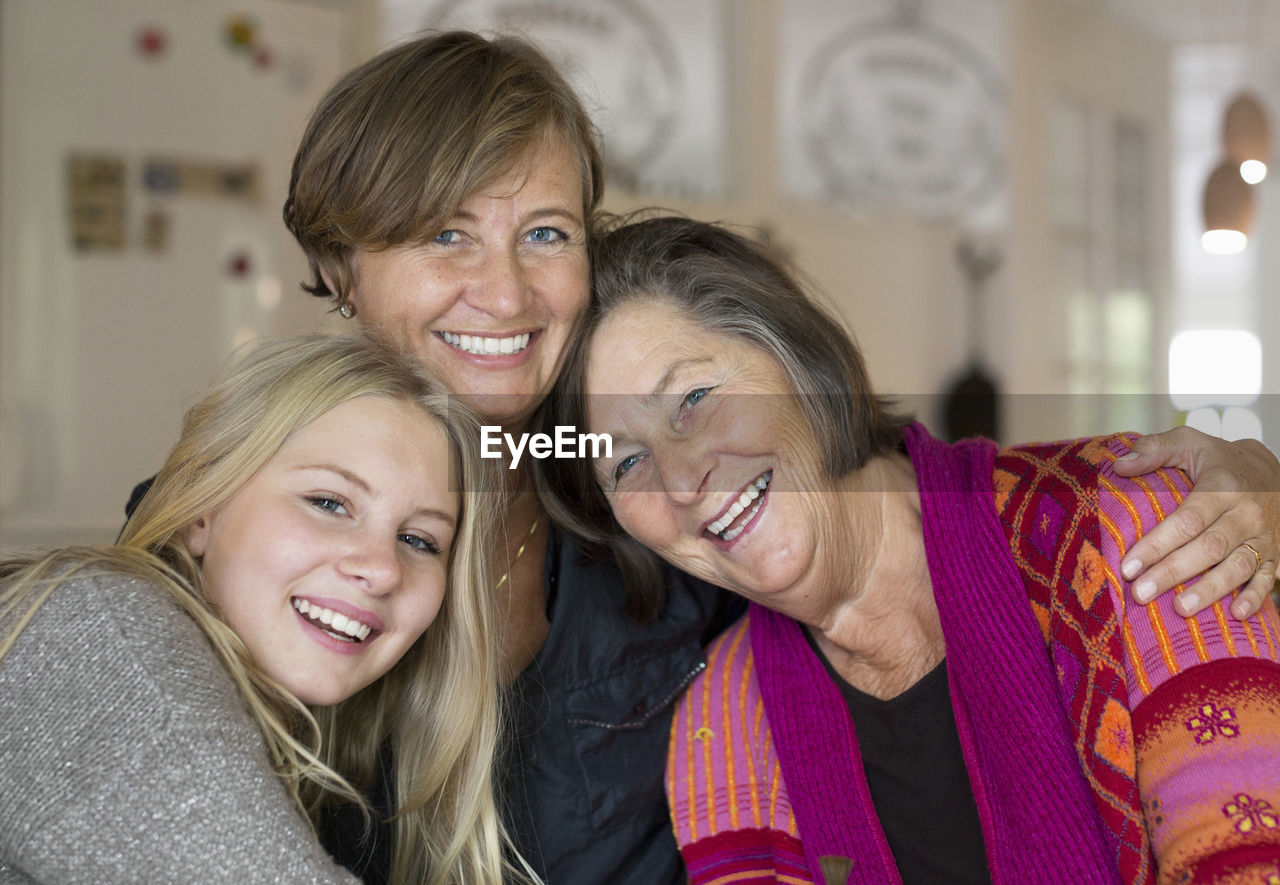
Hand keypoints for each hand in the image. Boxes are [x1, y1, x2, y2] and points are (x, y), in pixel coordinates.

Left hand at [1112, 426, 1278, 619]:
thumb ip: (1154, 449)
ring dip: (1209, 590)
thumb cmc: (1218, 459)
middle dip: (1173, 573)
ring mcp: (1263, 535)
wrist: (1271, 468)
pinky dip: (1256, 597)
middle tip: (1140, 594)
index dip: (1157, 545)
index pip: (1186, 521)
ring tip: (1180, 609)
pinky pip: (1267, 577)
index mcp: (1223, 486)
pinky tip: (1236, 614)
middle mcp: (1246, 513)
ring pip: (1237, 567)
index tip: (1128, 566)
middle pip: (1208, 548)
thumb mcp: (1189, 443)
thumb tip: (1119, 465)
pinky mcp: (1275, 553)